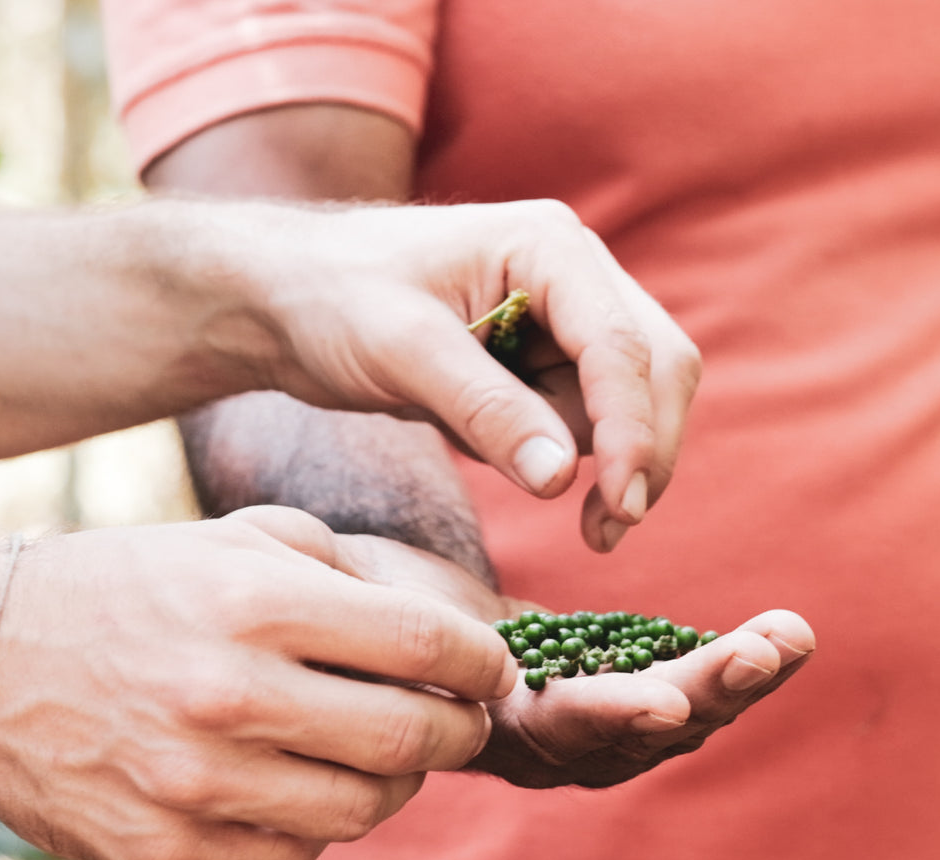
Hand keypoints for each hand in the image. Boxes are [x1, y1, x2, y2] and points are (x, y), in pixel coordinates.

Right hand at [0, 506, 514, 859]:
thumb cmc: (126, 585)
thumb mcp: (231, 538)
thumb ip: (340, 573)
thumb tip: (434, 636)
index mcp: (254, 602)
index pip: (421, 645)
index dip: (480, 662)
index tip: (490, 667)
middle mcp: (229, 695)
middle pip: (410, 739)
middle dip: (459, 731)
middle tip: (459, 719)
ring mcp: (194, 783)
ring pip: (360, 810)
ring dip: (396, 784)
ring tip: (383, 754)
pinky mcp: (163, 848)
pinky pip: (292, 858)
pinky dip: (320, 827)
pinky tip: (306, 787)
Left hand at [243, 198, 700, 552]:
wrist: (283, 299)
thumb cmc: (331, 298)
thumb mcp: (401, 351)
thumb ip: (485, 410)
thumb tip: (562, 478)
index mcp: (549, 246)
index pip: (624, 347)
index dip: (634, 432)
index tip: (621, 507)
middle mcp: (574, 273)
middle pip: (656, 371)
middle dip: (640, 452)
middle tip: (602, 533)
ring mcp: (564, 316)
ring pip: (624, 404)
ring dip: (592, 457)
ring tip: (495, 459)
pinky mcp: (542, 358)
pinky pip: (581, 419)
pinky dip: (558, 454)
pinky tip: (496, 452)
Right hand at [329, 534, 814, 788]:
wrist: (349, 617)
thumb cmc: (342, 605)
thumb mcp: (361, 615)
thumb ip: (398, 640)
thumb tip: (427, 652)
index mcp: (486, 728)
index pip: (560, 730)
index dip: (610, 713)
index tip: (666, 699)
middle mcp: (540, 743)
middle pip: (637, 735)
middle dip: (707, 692)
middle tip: (768, 649)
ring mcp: (577, 721)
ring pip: (669, 716)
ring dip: (734, 678)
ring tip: (793, 634)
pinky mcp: (599, 684)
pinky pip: (672, 683)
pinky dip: (723, 660)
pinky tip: (778, 636)